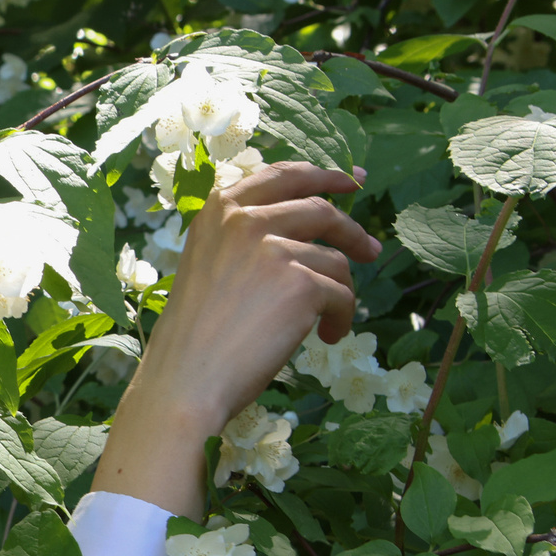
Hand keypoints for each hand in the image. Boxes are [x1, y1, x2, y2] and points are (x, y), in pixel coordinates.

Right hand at [92, 161, 382, 518]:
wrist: (185, 379)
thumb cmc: (193, 335)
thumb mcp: (209, 264)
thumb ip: (245, 238)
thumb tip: (309, 227)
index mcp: (219, 210)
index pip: (282, 175)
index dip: (323, 175)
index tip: (352, 181)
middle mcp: (244, 219)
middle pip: (321, 209)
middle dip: (352, 229)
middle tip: (370, 249)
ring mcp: (272, 248)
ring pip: (335, 259)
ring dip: (340, 291)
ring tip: (329, 320)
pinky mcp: (299, 282)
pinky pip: (342, 295)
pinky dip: (341, 319)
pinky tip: (326, 337)